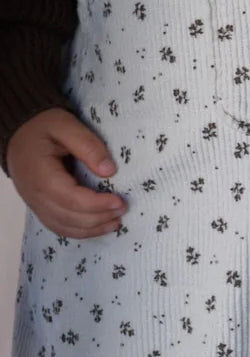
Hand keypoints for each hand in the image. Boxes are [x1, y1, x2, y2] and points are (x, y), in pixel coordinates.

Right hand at [7, 108, 125, 237]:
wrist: (19, 132)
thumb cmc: (44, 126)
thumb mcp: (66, 125)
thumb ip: (88, 146)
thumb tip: (109, 171)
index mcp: (41, 175)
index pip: (70, 199)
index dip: (96, 204)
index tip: (119, 201)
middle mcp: (35, 195)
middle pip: (68, 217)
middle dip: (98, 218)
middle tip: (124, 210)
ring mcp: (35, 203)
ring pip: (63, 226)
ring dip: (91, 229)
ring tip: (116, 222)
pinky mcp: (40, 206)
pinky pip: (57, 225)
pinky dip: (78, 231)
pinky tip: (98, 227)